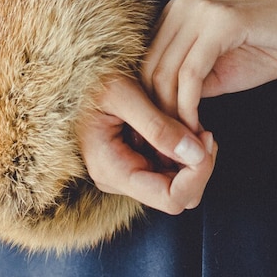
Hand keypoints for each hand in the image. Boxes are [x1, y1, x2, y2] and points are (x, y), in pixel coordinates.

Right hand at [76, 75, 216, 214]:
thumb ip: (159, 126)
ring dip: (193, 158)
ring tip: (192, 124)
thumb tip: (196, 154)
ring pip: (178, 185)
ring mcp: (127, 173)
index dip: (197, 175)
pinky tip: (181, 127)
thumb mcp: (124, 95)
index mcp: (112, 170)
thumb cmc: (89, 81)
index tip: (205, 140)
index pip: (171, 198)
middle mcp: (120, 180)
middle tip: (204, 131)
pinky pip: (169, 169)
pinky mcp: (135, 163)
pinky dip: (183, 151)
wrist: (71, 77)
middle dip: (199, 167)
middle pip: (179, 196)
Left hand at [141, 0, 276, 131]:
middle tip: (170, 148)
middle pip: (149, 70)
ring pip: (166, 73)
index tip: (159, 138)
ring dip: (172, 116)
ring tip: (186, 143)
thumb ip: (186, 83)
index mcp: (176, 13)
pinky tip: (199, 127)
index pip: (144, 64)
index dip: (147, 105)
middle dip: (156, 115)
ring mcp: (200, 11)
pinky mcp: (220, 23)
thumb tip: (158, 115)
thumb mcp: (218, 70)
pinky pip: (191, 74)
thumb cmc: (269, 48)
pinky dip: (189, 107)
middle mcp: (181, 6)